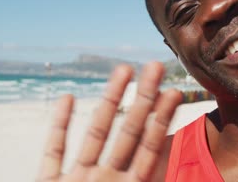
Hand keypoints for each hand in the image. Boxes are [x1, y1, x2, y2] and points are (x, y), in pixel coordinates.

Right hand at [37, 62, 182, 180]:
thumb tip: (183, 181)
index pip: (150, 148)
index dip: (162, 120)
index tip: (174, 91)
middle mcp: (107, 180)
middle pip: (129, 132)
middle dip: (143, 98)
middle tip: (156, 66)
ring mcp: (79, 180)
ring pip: (95, 133)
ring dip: (109, 100)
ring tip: (124, 69)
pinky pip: (54, 151)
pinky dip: (59, 126)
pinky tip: (68, 97)